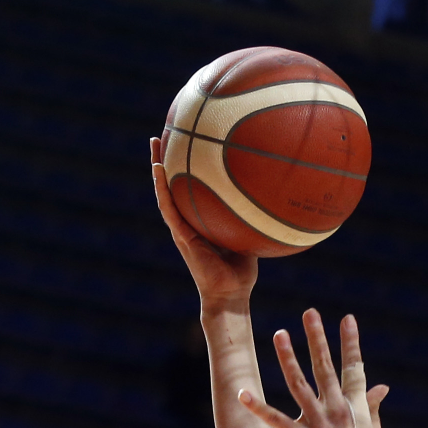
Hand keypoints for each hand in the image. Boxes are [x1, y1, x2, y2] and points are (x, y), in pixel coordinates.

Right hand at [151, 137, 257, 303]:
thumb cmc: (242, 271)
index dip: (186, 167)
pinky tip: (158, 169)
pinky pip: (169, 208)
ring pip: (165, 192)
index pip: (190, 188)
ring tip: (156, 142)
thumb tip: (271, 195)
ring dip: (158, 166)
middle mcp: (188, 221)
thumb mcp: (249, 236)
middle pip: (174, 184)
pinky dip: (162, 188)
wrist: (231, 294)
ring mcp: (182, 228)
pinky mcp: (181, 236)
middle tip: (166, 133)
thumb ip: (251, 217)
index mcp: (200, 220)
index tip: (187, 142)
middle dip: (169, 158)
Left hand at [238, 309, 389, 427]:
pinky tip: (242, 393)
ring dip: (288, 357)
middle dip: (317, 337)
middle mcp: (337, 408)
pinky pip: (276, 421)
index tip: (347, 318)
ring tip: (279, 334)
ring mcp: (319, 423)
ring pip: (300, 383)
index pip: (354, 366)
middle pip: (325, 366)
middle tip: (310, 313)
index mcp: (357, 405)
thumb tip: (381, 386)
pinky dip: (258, 407)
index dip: (350, 342)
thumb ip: (373, 408)